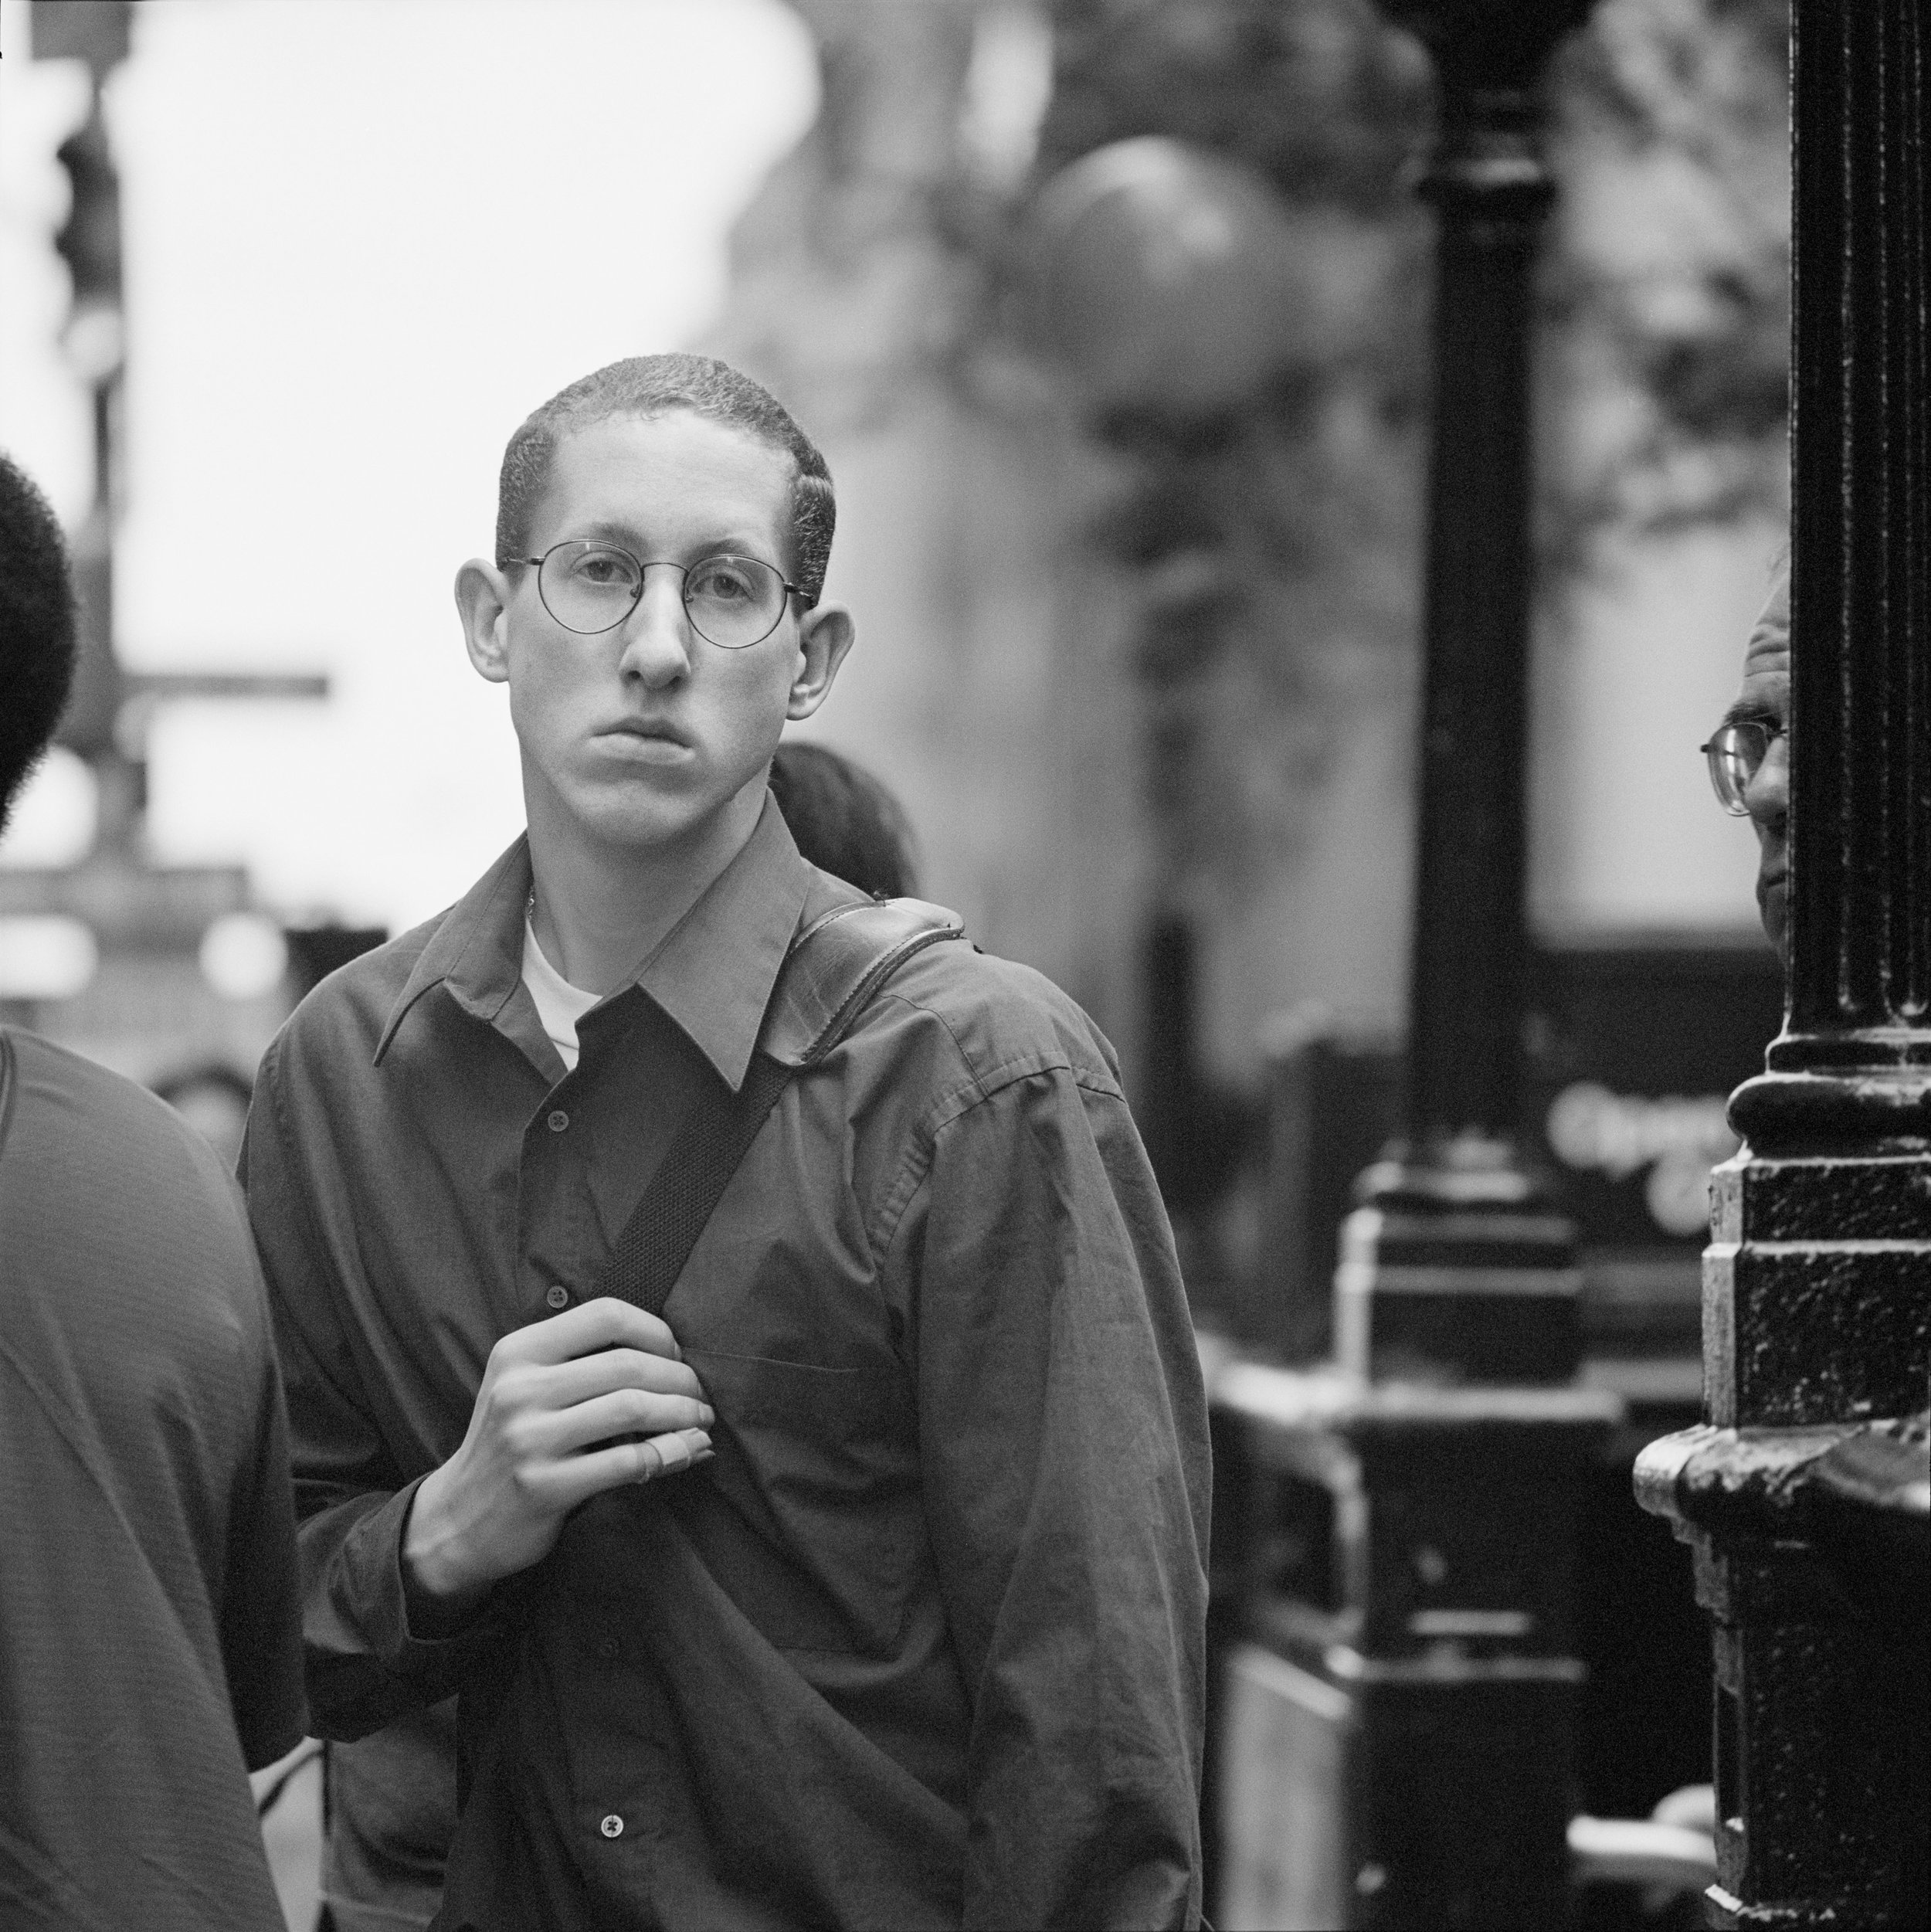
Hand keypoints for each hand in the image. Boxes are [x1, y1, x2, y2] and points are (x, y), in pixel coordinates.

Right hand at [404, 1297, 712, 1619]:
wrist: (459, 1520)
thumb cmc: (512, 1443)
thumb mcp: (527, 1387)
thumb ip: (584, 1363)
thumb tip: (676, 1356)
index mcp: (518, 1352)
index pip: (605, 1314)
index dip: (655, 1331)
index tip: (675, 1356)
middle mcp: (520, 1389)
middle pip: (627, 1364)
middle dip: (680, 1378)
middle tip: (701, 1394)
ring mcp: (529, 1439)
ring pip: (632, 1409)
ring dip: (682, 1413)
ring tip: (701, 1420)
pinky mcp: (545, 1486)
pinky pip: (629, 1461)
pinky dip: (671, 1452)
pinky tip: (688, 1451)